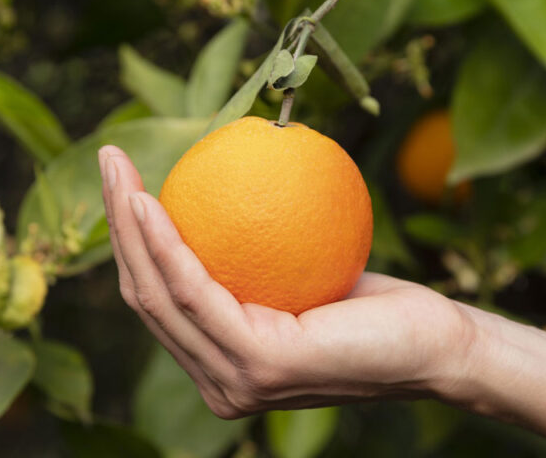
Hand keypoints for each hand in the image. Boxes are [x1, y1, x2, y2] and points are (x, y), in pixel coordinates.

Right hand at [98, 145, 481, 417]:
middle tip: (109, 160)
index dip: (131, 239)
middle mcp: (219, 384)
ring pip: (160, 295)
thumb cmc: (375, 306)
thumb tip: (226, 192)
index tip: (125, 178)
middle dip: (117, 224)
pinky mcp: (260, 367)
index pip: (161, 301)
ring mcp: (236, 382)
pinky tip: (153, 201)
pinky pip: (200, 293)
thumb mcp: (302, 277)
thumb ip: (256, 260)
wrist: (436, 343)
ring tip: (119, 168)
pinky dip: (169, 245)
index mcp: (222, 368)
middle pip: (146, 296)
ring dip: (130, 226)